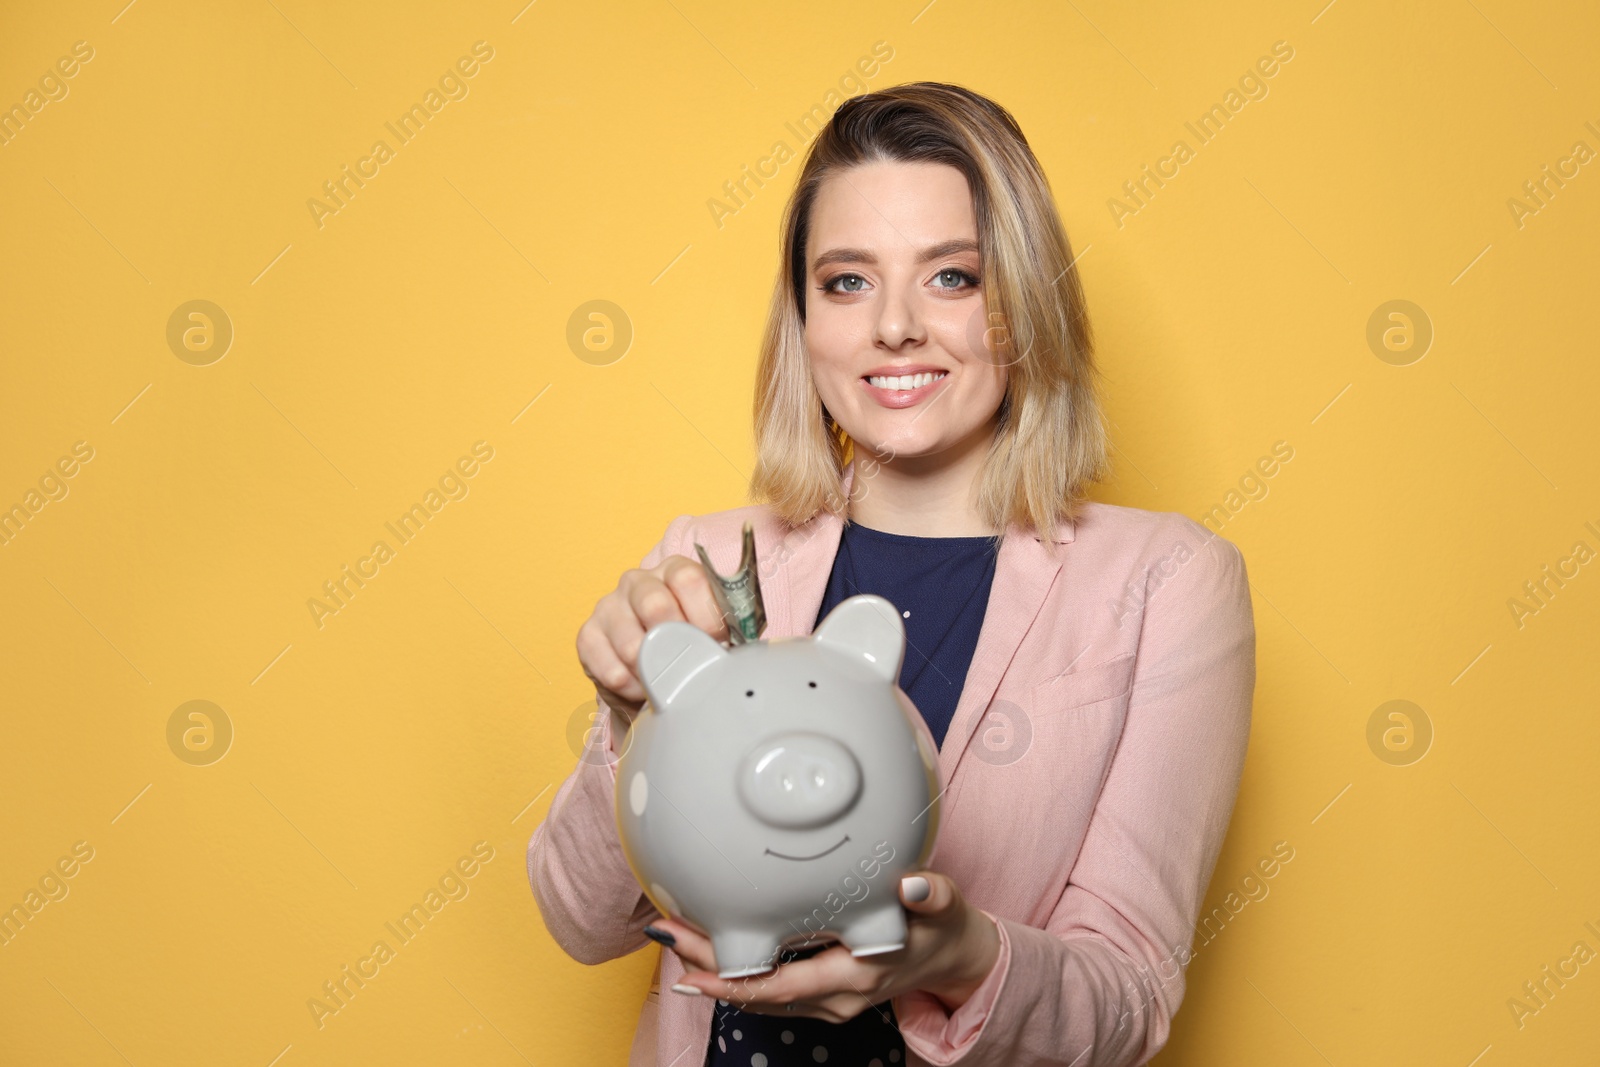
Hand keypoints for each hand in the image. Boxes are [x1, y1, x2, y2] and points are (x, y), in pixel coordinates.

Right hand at [576, 554, 729, 711]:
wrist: (648, 672)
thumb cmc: (685, 644)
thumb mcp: (710, 632)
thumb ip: (723, 631)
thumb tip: (735, 652)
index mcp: (674, 571)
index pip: (688, 579)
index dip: (706, 615)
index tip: (716, 640)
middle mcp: (638, 581)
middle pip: (654, 605)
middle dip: (677, 643)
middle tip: (689, 664)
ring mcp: (609, 606)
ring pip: (632, 644)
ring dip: (654, 673)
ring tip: (666, 682)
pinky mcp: (588, 636)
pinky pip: (611, 669)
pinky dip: (632, 688)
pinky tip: (641, 688)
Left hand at [650, 871, 1000, 1022]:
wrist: (953, 961)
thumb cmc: (943, 928)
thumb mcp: (945, 908)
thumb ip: (932, 895)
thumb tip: (913, 887)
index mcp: (857, 975)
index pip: (782, 984)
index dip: (734, 977)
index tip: (690, 960)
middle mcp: (835, 997)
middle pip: (757, 989)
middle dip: (708, 964)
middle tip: (664, 933)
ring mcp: (827, 1001)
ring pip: (759, 992)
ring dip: (716, 968)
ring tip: (673, 939)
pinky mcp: (821, 995)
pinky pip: (770, 990)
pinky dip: (737, 973)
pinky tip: (707, 954)